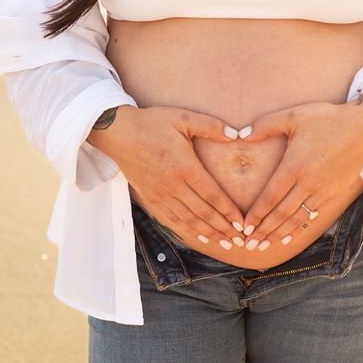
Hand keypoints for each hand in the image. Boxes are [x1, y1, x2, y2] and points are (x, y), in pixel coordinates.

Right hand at [89, 105, 246, 244]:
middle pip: (203, 213)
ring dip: (208, 234)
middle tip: (240, 241)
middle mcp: (174, 186)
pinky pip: (171, 220)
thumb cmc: (152, 123)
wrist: (119, 133)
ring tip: (225, 244)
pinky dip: (187, 231)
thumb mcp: (183, 118)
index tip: (243, 224)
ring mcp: (161, 195)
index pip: (212, 195)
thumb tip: (237, 134)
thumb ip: (211, 126)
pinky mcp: (150, 199)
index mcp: (185, 167)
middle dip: (223, 229)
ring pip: (188, 221)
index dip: (229, 212)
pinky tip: (198, 237)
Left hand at [237, 100, 362, 250]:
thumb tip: (242, 135)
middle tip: (249, 245)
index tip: (244, 227)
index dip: (256, 214)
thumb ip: (266, 125)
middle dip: (264, 231)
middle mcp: (308, 183)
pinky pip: (313, 217)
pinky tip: (290, 236)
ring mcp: (322, 192)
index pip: (270, 197)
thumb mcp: (294, 115)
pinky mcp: (334, 195)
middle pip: (281, 214)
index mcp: (295, 166)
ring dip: (279, 234)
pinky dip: (299, 229)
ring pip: (297, 219)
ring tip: (265, 246)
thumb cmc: (328, 119)